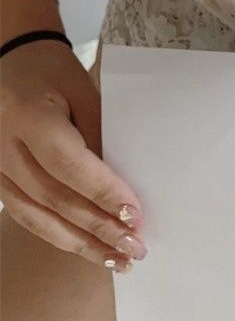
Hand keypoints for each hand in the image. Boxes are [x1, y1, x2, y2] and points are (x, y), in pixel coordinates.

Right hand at [0, 40, 145, 270]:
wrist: (11, 60)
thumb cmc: (53, 71)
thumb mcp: (83, 90)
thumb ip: (100, 134)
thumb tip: (124, 186)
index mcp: (28, 116)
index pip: (69, 165)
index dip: (103, 192)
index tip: (135, 215)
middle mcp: (4, 146)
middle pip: (54, 198)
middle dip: (98, 227)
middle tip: (134, 248)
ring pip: (37, 216)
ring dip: (80, 243)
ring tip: (117, 260)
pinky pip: (26, 215)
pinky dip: (58, 235)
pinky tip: (87, 248)